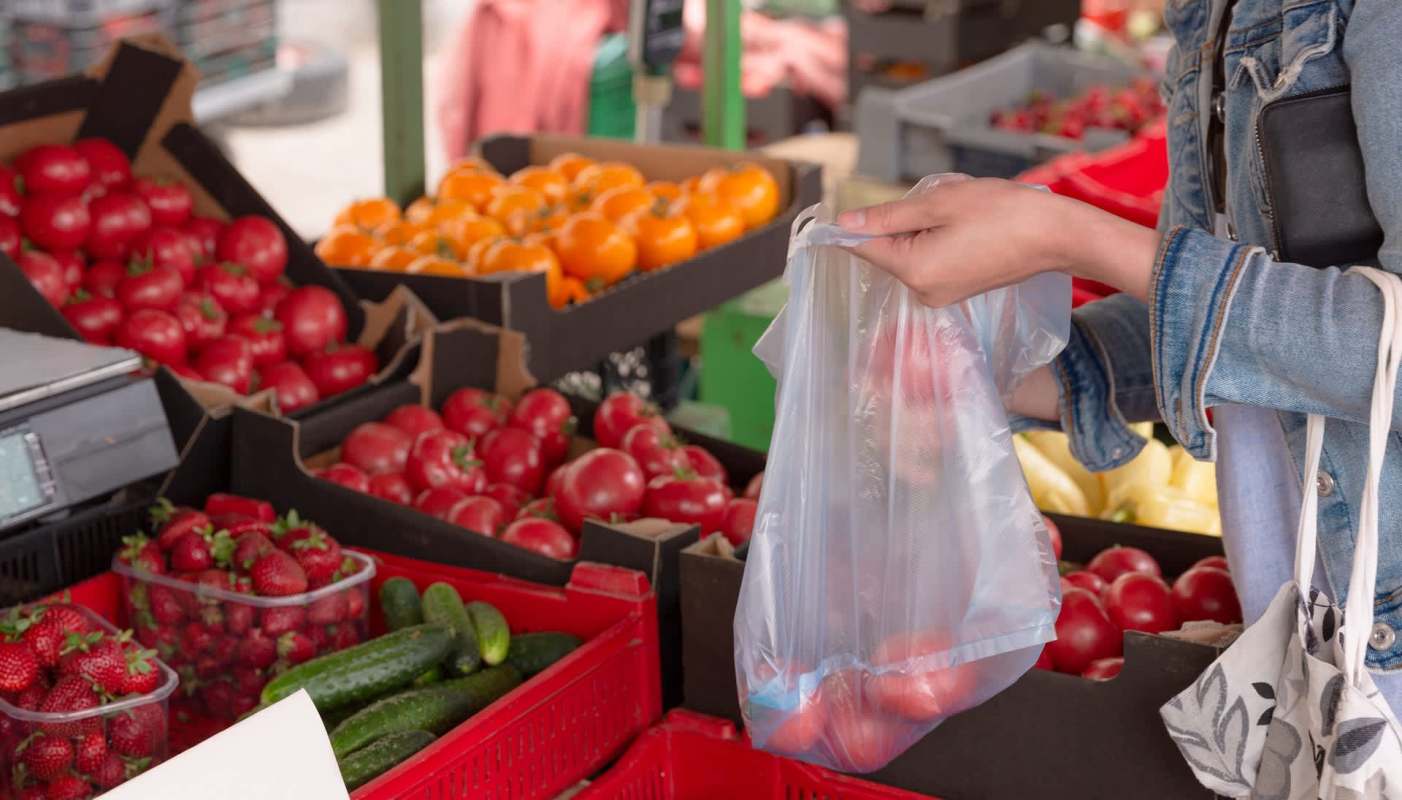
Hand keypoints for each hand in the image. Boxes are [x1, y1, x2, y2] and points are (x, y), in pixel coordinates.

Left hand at [836, 177, 1159, 305]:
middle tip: (935, 201)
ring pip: (910, 254)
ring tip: (959, 212)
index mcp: (914, 271)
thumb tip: (846, 222)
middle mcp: (923, 292)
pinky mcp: (957, 291)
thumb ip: (888, 215)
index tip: (836, 213)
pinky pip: (930, 261)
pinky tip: (966, 225)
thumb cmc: (1002, 212)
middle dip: (901, 222)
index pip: (864, 248)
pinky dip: (937, 240)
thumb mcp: (939, 203)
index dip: (849, 227)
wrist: (1056, 235)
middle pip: (889, 251)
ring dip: (922, 228)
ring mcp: (941, 295)